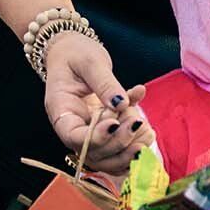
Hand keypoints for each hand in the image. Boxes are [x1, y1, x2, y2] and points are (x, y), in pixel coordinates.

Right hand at [44, 33, 155, 172]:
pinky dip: (132, 147)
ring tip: (148, 133)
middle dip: (118, 142)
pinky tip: (148, 133)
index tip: (115, 122)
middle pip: (91, 151)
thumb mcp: (90, 61)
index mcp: (61, 110)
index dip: (95, 137)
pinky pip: (115, 150)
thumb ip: (105, 83)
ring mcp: (87, 132)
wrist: (72, 52)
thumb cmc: (75, 53)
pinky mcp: (102, 132)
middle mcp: (72, 127)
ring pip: (105, 157)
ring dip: (128, 152)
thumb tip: (121, 103)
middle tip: (138, 122)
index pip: (72, 136)